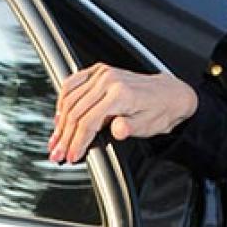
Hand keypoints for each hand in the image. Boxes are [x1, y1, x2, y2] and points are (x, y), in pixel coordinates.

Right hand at [47, 63, 197, 163]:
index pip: (88, 121)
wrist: (170, 94)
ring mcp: (103, 73)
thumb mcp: (148, 126)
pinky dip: (62, 100)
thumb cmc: (160, 111)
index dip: (77, 141)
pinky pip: (72, 83)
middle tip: (57, 153)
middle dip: (64, 136)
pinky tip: (59, 115)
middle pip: (75, 111)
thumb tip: (116, 130)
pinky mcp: (99, 71)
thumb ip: (130, 128)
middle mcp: (109, 80)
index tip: (71, 155)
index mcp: (120, 94)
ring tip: (55, 139)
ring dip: (60, 121)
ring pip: (70, 99)